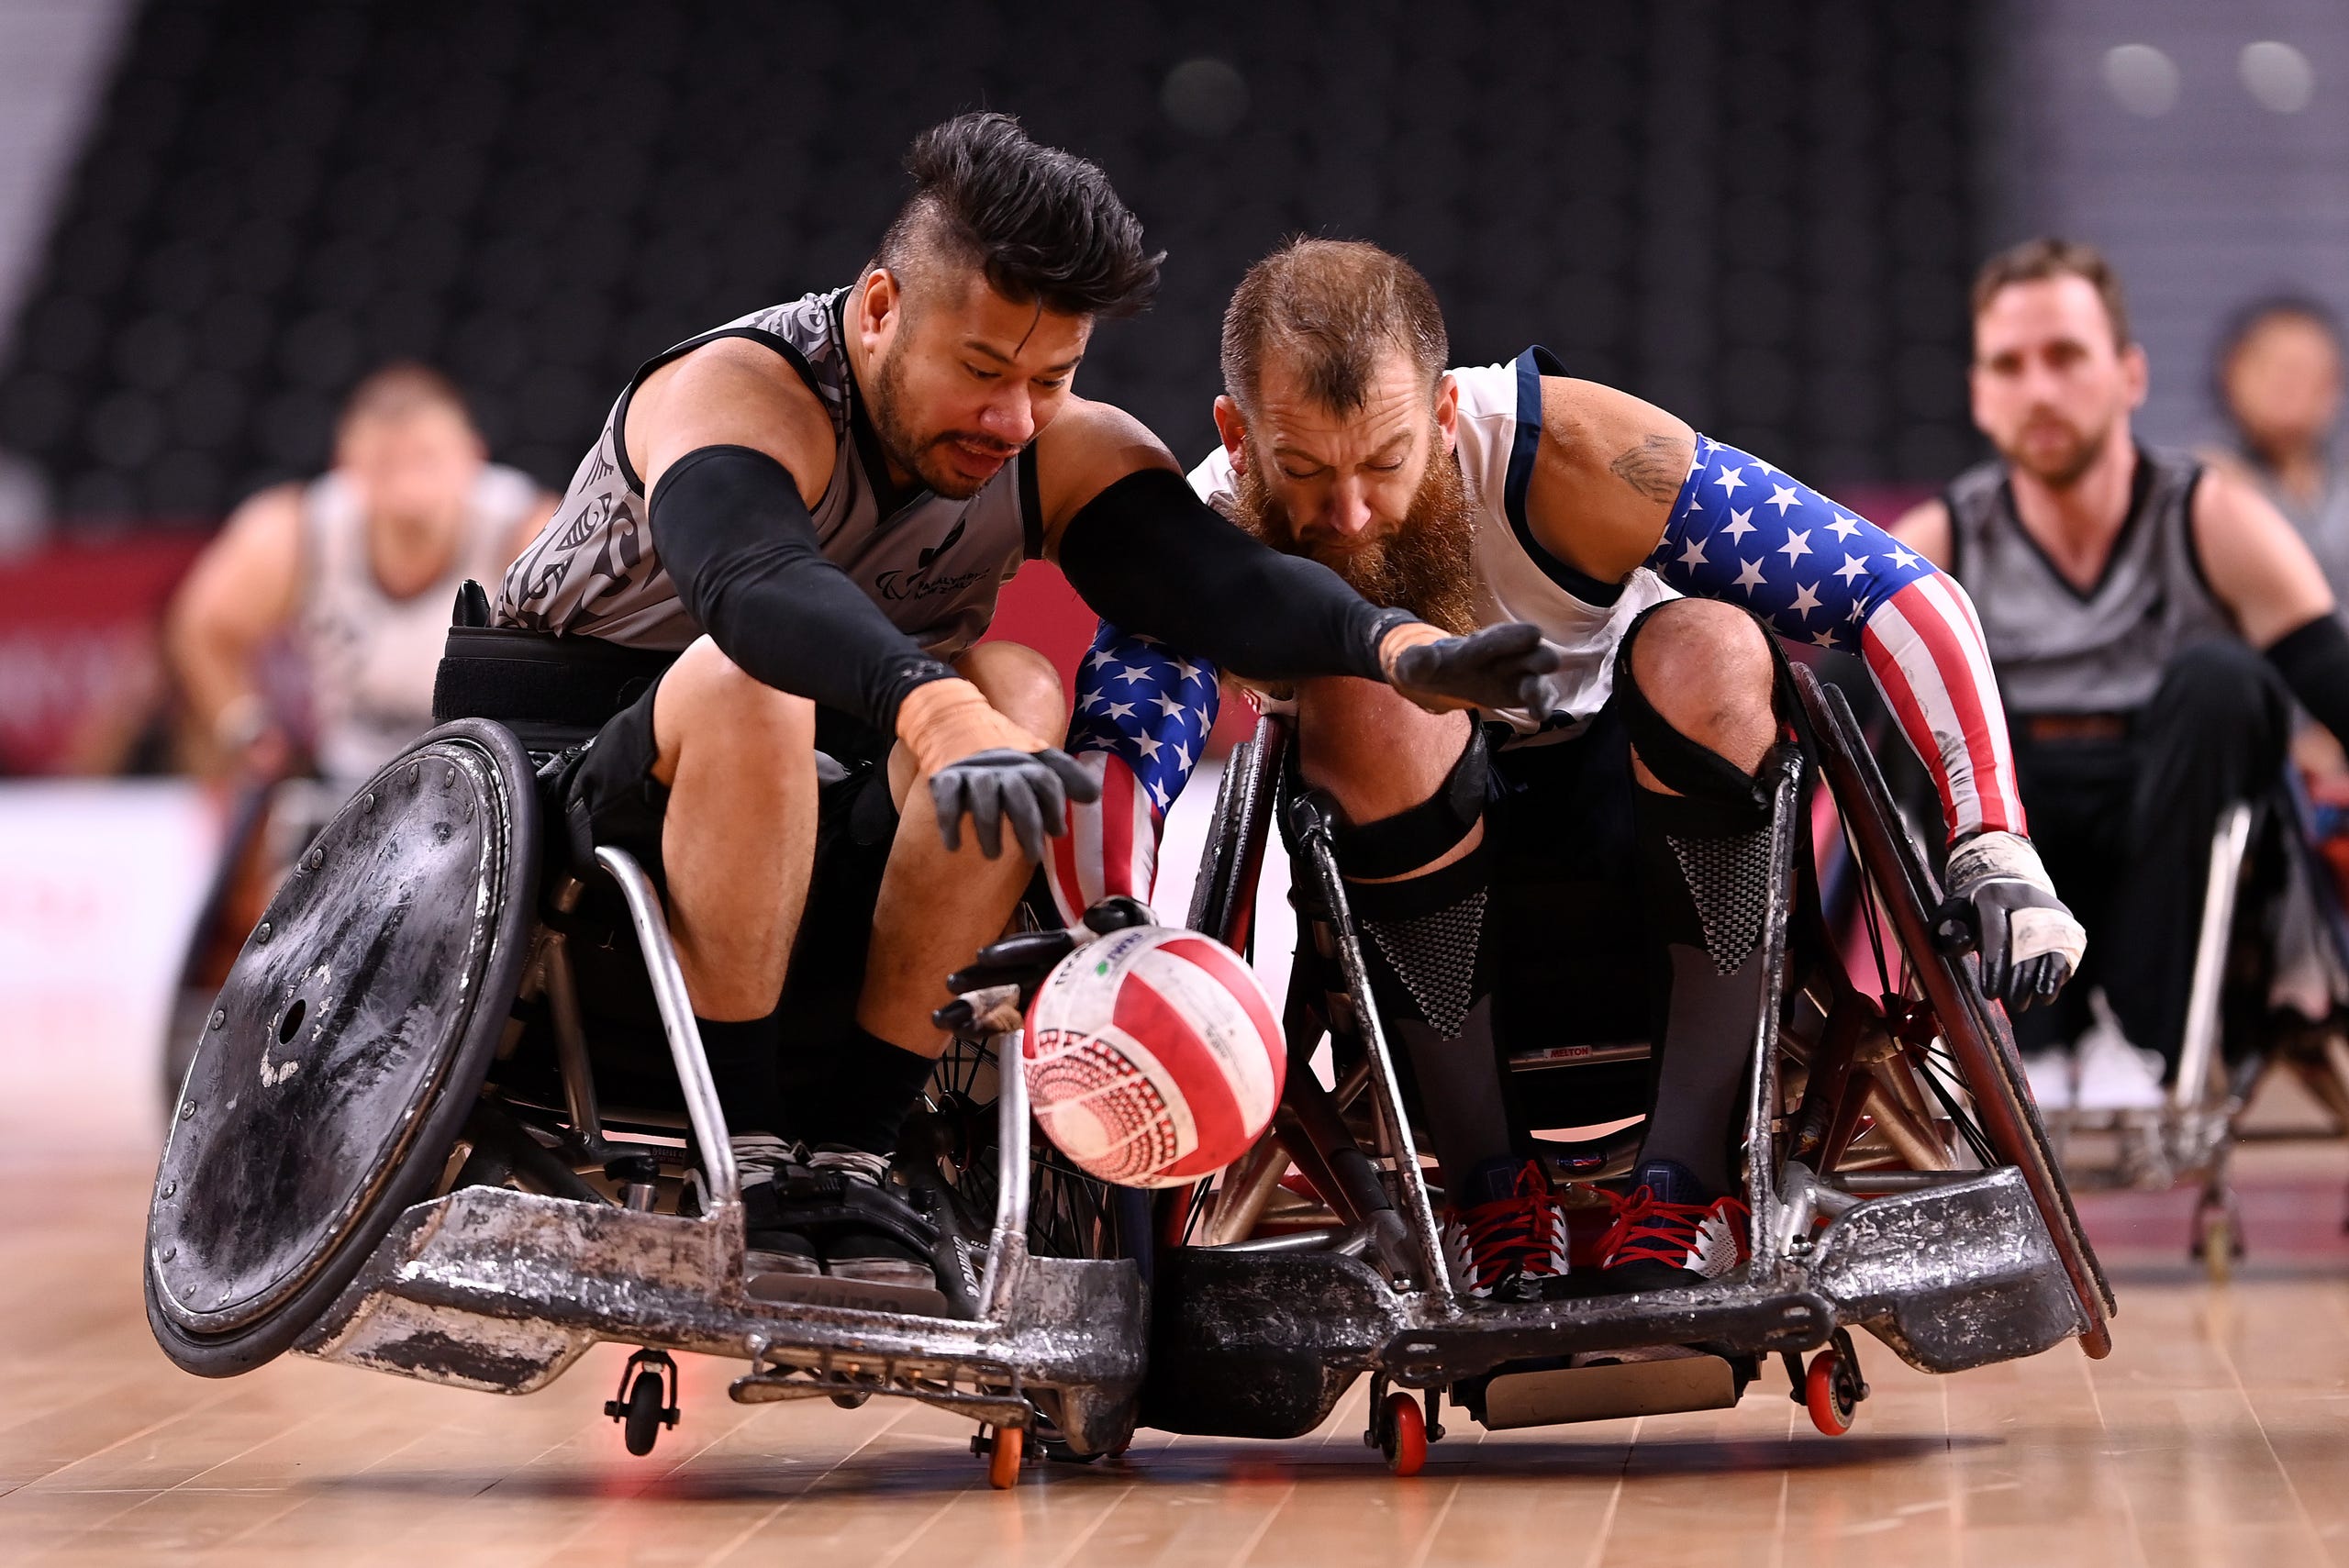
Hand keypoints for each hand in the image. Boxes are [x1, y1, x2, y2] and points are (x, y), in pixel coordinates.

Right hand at [895, 678, 1099, 860]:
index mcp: (1026, 762)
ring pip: (983, 798)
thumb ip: (1065, 777)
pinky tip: (954, 846)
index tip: (1057, 833)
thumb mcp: (1037, 761)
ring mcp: (973, 773)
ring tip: (993, 855)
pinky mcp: (945, 778)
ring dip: (989, 828)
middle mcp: (1002, 767)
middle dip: (1027, 826)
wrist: (956, 725)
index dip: (1054, 807)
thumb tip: (1094, 795)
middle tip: (1033, 857)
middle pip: (1018, 794)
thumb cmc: (1006, 757)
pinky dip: (949, 823)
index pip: (1046, 780)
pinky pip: (947, 800)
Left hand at [1380, 620, 1560, 713]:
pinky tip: (1537, 714)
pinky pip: (1539, 697)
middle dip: (1538, 656)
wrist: (1442, 677)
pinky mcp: (1521, 693)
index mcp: (1476, 645)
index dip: (1511, 638)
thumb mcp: (1414, 665)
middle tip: (1545, 663)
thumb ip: (1418, 661)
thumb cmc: (1429, 668)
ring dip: (1540, 685)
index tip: (1533, 633)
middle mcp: (1503, 655)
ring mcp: (1515, 674)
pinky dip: (1542, 704)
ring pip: (1537, 676)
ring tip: (1533, 699)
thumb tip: (1424, 655)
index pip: (1494, 639)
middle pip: (1528, 651)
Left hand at [1944, 830, 2085, 1011]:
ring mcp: (2051, 912)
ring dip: (2044, 981)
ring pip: (2053, 950)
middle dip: (2019, 981)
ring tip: (2033, 1001)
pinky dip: (2058, 975)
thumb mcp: (1954, 911)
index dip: (1995, 966)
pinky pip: (2067, 952)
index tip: (1990, 993)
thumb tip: (1959, 945)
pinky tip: (2046, 992)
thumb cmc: (1974, 907)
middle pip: (2026, 946)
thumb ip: (1947, 927)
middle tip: (2012, 1003)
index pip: (1996, 933)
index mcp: (1993, 896)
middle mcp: (2027, 900)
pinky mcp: (2067, 924)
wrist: (2008, 882)